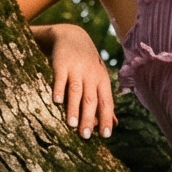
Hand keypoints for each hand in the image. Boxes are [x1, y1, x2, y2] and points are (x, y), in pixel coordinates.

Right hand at [33, 23, 117, 139]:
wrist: (71, 36)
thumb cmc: (87, 64)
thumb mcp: (99, 80)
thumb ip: (105, 101)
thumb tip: (115, 124)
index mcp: (102, 81)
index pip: (106, 102)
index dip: (106, 118)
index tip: (106, 135)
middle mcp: (91, 75)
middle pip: (91, 99)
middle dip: (89, 118)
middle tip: (86, 136)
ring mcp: (76, 69)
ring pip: (76, 91)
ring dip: (73, 108)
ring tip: (71, 124)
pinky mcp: (61, 63)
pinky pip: (60, 78)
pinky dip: (58, 89)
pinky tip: (56, 101)